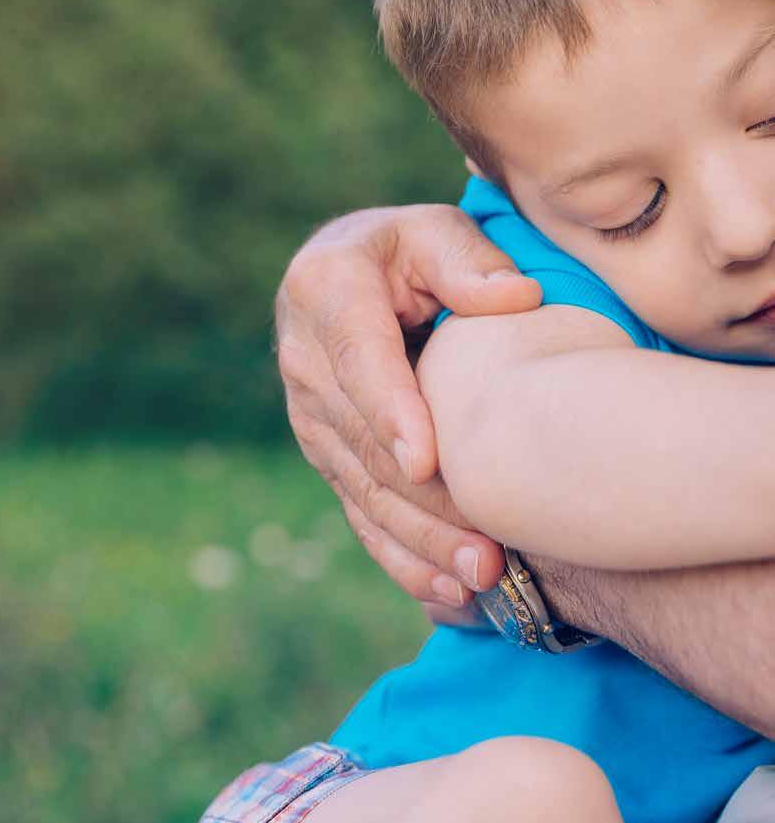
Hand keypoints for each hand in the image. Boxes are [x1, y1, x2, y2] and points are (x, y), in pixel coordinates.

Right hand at [276, 204, 540, 605]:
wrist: (346, 278)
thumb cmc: (405, 250)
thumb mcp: (431, 231)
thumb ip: (467, 259)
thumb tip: (516, 299)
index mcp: (325, 291)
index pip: (359, 358)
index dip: (390, 411)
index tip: (427, 460)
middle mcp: (305, 361)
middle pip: (365, 442)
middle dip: (424, 500)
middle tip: (489, 545)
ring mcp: (311, 416)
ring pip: (364, 489)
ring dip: (421, 540)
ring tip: (484, 577)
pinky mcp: (328, 454)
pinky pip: (360, 512)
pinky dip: (403, 556)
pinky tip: (450, 591)